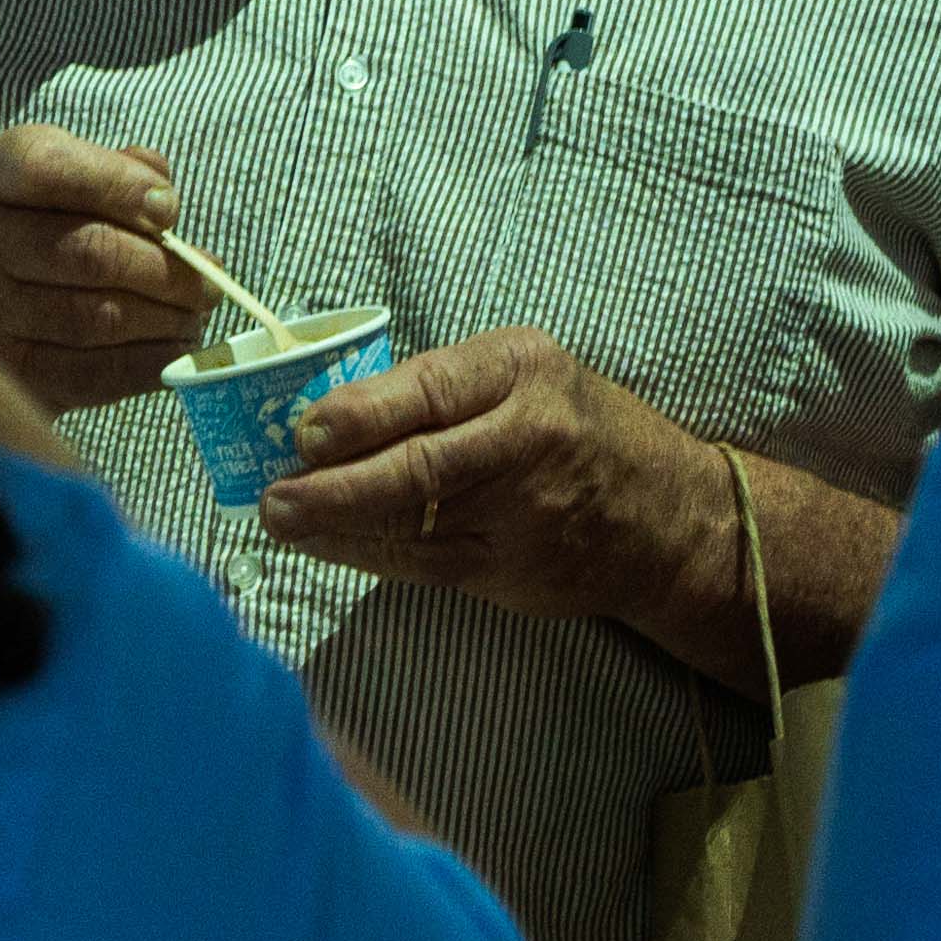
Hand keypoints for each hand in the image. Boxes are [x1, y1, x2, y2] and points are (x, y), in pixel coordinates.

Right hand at [0, 119, 201, 414]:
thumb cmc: (26, 221)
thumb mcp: (52, 174)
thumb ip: (108, 169)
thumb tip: (160, 195)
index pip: (48, 169)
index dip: (117, 185)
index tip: (170, 208)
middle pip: (86, 253)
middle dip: (165, 268)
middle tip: (210, 278)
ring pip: (96, 319)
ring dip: (165, 319)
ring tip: (196, 313)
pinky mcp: (4, 376)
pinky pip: (91, 375)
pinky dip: (148, 363)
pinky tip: (175, 349)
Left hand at [255, 326, 712, 628]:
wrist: (666, 515)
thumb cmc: (578, 425)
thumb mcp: (526, 373)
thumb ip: (444, 385)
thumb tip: (329, 410)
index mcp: (525, 369)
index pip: (432, 389)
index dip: (361, 415)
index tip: (304, 431)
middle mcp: (530, 438)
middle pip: (419, 467)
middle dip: (334, 485)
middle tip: (274, 495)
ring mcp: (524, 514)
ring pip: (411, 525)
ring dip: (334, 527)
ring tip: (282, 520)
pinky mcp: (511, 571)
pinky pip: (422, 564)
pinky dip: (365, 555)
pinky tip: (324, 545)